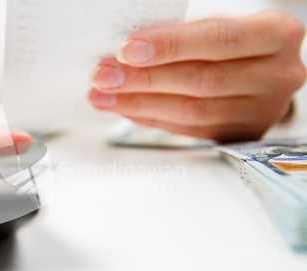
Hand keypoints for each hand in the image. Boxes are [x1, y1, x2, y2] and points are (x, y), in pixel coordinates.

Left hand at [88, 9, 306, 141]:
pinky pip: (189, 130)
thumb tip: (125, 55)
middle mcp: (277, 75)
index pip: (219, 39)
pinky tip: (127, 109)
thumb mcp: (216, 25)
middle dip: (144, 79)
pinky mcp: (241, 133)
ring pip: (192, 112)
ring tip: (104, 96)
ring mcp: (262, 110)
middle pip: (202, 81)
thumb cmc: (233, 40)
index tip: (127, 50)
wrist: (264, 69)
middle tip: (104, 77)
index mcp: (277, 35)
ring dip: (140, 104)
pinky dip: (152, 118)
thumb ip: (181, 37)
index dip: (171, 46)